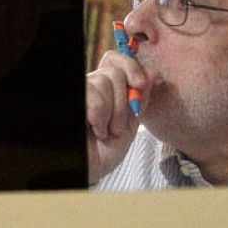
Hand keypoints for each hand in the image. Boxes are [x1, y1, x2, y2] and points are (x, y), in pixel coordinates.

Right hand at [86, 48, 145, 182]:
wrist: (91, 168)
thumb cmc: (107, 149)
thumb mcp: (131, 123)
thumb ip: (141, 98)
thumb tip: (151, 72)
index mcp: (106, 88)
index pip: (116, 59)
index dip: (131, 66)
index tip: (141, 84)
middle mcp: (91, 85)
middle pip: (116, 71)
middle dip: (124, 100)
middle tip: (118, 124)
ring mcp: (82, 90)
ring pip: (106, 81)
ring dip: (113, 112)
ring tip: (106, 130)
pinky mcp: (76, 98)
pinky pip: (93, 94)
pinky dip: (100, 116)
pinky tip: (95, 128)